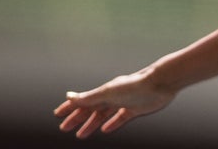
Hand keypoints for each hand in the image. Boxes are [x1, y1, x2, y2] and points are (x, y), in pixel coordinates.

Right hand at [54, 69, 175, 138]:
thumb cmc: (134, 85)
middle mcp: (113, 96)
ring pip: (103, 115)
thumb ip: (88, 97)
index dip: (70, 108)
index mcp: (104, 91)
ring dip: (92, 124)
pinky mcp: (135, 108)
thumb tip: (68, 96)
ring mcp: (124, 102)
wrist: (159, 83)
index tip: (58, 115)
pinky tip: (106, 129)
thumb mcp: (107, 93)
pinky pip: (120, 118)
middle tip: (64, 128)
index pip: (82, 101)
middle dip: (77, 118)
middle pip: (91, 109)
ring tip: (81, 134)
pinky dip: (112, 123)